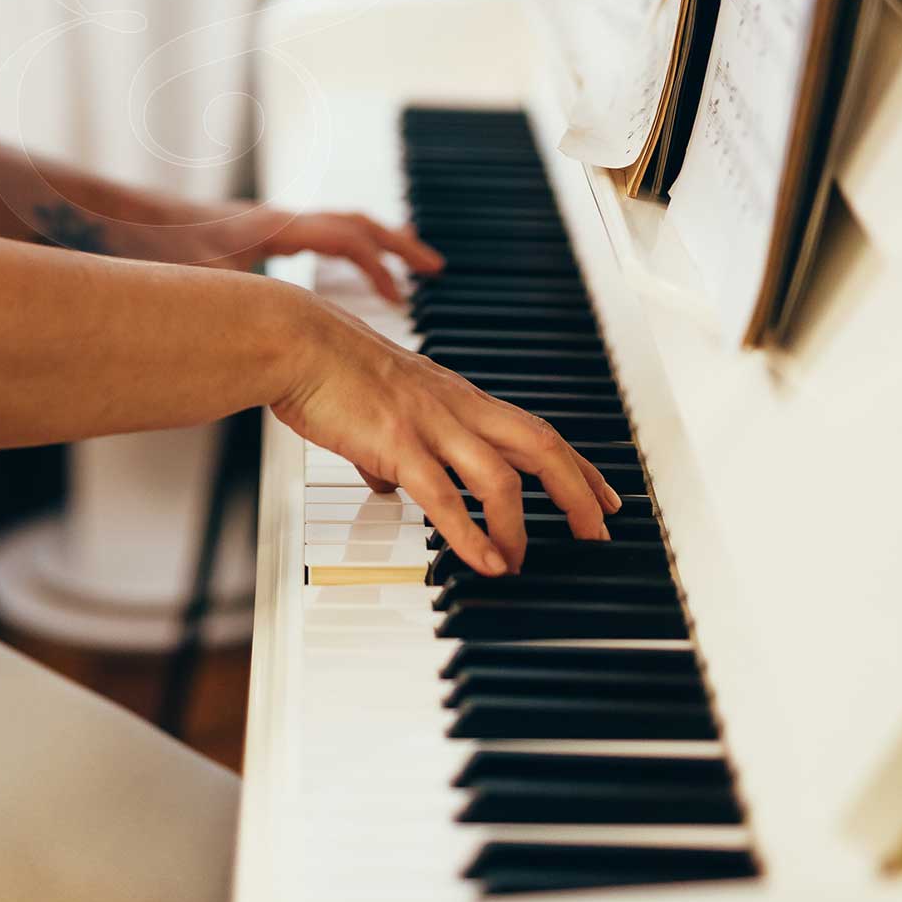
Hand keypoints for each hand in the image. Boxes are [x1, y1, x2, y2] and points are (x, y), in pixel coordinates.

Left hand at [107, 200, 442, 303]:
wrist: (116, 218)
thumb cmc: (153, 244)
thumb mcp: (201, 282)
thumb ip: (233, 311)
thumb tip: (258, 349)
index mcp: (274, 227)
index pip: (345, 235)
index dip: (380, 263)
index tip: (404, 294)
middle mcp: (276, 220)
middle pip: (353, 221)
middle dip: (395, 244)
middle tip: (431, 267)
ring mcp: (264, 225)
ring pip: (333, 225)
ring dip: (367, 246)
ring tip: (396, 273)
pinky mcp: (249, 236)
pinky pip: (310, 237)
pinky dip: (334, 254)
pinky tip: (333, 282)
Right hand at [272, 293, 621, 576]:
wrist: (296, 339)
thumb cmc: (329, 367)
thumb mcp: (380, 406)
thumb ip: (392, 448)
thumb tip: (386, 485)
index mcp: (458, 396)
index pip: (534, 430)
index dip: (577, 465)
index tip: (605, 496)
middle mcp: (456, 407)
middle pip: (540, 446)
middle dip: (577, 491)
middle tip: (597, 532)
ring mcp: (429, 423)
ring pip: (499, 476)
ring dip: (519, 525)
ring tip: (520, 562)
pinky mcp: (396, 442)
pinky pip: (442, 495)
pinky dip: (470, 533)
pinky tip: (485, 561)